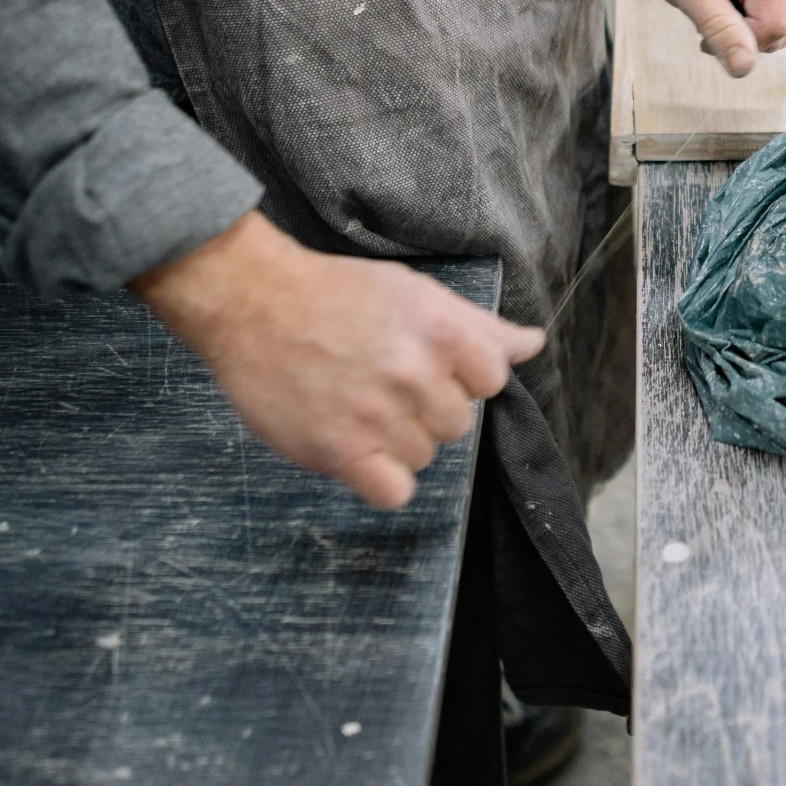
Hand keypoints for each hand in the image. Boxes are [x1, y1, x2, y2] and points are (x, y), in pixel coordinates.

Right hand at [133, 212, 543, 509]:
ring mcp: (377, 415)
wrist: (253, 302)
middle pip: (457, 424)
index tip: (428, 366)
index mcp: (440, 330)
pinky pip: (393, 492)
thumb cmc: (335, 294)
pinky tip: (359, 450)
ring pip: (424, 457)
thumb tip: (532, 344)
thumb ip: (479, 326)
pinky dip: (381, 479)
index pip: (492, 380)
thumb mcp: (415, 292)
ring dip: (398, 441)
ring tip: (359, 406)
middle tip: (383, 383)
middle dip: (427, 409)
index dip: (462, 377)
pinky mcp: (339, 451)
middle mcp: (414, 373)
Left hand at [609, 0, 785, 77]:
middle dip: (742, 32)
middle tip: (708, 8)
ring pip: (780, 27)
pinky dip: (751, 16)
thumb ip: (719, 28)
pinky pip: (777, 13)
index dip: (738, 38)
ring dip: (745, 26)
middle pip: (780, 31)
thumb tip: (744, 67)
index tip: (706, 21)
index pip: (772, 30)